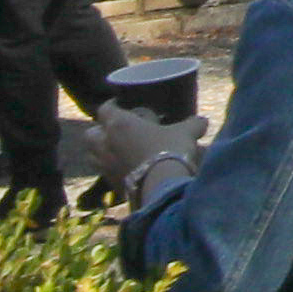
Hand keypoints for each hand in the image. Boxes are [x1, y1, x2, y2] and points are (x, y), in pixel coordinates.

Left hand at [67, 103, 192, 202]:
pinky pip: (104, 173)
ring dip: (101, 152)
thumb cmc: (170, 150)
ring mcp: (105, 166)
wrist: (162, 187)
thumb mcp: (185, 132)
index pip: (105, 109)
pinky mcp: (111, 185)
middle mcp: (106, 144)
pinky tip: (126, 169)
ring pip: (93, 155)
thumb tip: (202, 121)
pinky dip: (111, 170)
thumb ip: (192, 124)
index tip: (118, 104)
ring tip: (117, 151)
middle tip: (113, 130)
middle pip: (90, 134)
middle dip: (99, 131)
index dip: (111, 106)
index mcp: (119, 124)